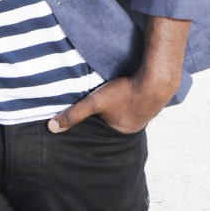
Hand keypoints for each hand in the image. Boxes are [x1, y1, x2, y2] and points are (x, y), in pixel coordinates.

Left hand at [48, 15, 189, 133]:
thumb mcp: (95, 102)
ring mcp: (146, 113)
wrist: (157, 80)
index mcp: (122, 130)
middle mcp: (135, 126)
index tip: (91, 104)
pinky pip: (138, 98)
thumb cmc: (125, 93)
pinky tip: (130, 85)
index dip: (96, 114)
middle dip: (109, 108)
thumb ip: (74, 114)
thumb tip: (52, 128)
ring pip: (127, 107)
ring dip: (121, 99)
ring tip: (115, 90)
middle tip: (103, 95)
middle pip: (115, 116)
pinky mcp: (153, 99)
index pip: (102, 124)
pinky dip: (132, 93)